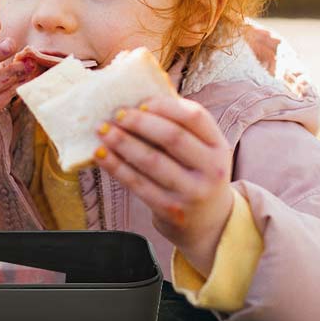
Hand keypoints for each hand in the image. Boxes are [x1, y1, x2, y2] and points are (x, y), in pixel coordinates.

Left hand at [94, 96, 234, 275]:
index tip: (141, 102)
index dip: (165, 105)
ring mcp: (192, 192)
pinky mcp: (170, 210)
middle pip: (172, 137)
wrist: (210, 223)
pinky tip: (101, 154)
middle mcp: (211, 169)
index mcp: (218, 146)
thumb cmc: (195, 173)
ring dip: (123, 142)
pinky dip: (116, 167)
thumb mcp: (202, 150)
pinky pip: (138, 184)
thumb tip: (136, 97)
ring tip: (103, 130)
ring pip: (152, 161)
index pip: (195, 116)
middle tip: (116, 114)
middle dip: (140, 123)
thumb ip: (179, 127)